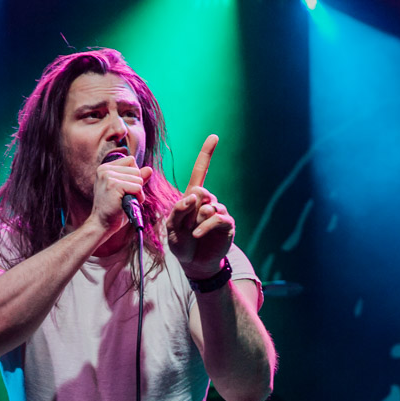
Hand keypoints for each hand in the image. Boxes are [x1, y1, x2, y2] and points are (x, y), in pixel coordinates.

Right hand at [91, 154, 151, 236]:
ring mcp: (108, 176)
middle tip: (126, 197)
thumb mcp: (126, 190)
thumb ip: (137, 178)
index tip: (126, 188)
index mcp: (105, 168)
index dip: (134, 175)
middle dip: (137, 185)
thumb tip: (150, 169)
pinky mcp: (113, 185)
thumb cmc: (114, 209)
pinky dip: (138, 197)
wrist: (102, 224)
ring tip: (126, 201)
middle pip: (136, 169)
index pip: (131, 160)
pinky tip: (129, 203)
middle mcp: (105, 169)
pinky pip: (137, 187)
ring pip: (138, 179)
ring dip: (138, 192)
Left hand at [166, 134, 234, 277]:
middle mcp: (208, 201)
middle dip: (188, 210)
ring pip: (207, 206)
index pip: (200, 171)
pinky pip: (215, 218)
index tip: (214, 136)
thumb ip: (178, 210)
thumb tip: (194, 196)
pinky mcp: (227, 223)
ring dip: (195, 221)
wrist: (194, 263)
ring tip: (192, 234)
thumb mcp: (172, 227)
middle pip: (199, 192)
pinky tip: (197, 235)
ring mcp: (219, 211)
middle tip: (185, 225)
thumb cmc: (182, 244)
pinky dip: (203, 227)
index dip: (207, 154)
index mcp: (193, 197)